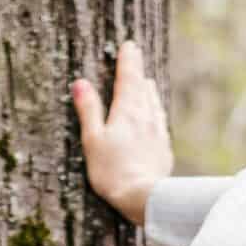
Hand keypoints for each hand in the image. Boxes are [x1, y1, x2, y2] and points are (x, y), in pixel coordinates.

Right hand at [71, 39, 172, 225]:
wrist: (145, 199)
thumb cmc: (112, 171)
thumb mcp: (93, 140)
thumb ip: (89, 110)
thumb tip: (81, 83)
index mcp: (127, 111)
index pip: (128, 78)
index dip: (128, 61)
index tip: (129, 46)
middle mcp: (146, 117)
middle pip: (143, 88)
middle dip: (138, 73)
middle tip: (136, 59)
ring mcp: (158, 133)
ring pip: (154, 105)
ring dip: (149, 92)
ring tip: (147, 84)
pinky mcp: (164, 150)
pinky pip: (160, 124)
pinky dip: (156, 114)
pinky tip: (156, 118)